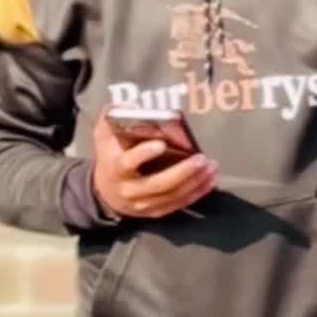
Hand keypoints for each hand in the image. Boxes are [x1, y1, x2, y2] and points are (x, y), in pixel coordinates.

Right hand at [91, 112, 218, 221]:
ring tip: (212, 167)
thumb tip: (132, 105)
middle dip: (182, 172)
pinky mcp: (155, 211)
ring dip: (195, 182)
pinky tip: (210, 181)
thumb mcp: (104, 135)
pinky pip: (178, 204)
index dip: (144, 154)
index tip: (161, 143)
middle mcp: (129, 189)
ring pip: (172, 195)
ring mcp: (142, 204)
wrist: (105, 191)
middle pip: (158, 184)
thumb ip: (113, 115)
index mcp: (116, 168)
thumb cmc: (110, 155)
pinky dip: (197, 193)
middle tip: (201, 158)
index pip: (128, 163)